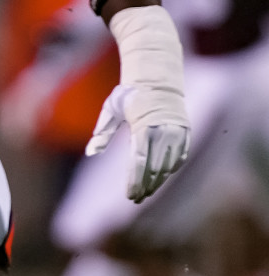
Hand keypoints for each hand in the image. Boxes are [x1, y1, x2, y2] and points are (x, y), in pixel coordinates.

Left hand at [88, 5, 189, 202]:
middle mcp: (164, 131)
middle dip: (145, 186)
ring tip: (145, 194)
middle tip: (135, 199)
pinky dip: (170, 169)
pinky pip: (179, 157)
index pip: (139, 162)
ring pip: (168, 165)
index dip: (134, 181)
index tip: (129, 196)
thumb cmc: (129, 93)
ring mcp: (177, 132)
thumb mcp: (111, 109)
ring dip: (157, 182)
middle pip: (155, 168)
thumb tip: (91, 152)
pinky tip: (160, 179)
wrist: (158, 76)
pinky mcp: (185, 132)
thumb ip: (103, 132)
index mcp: (145, 127)